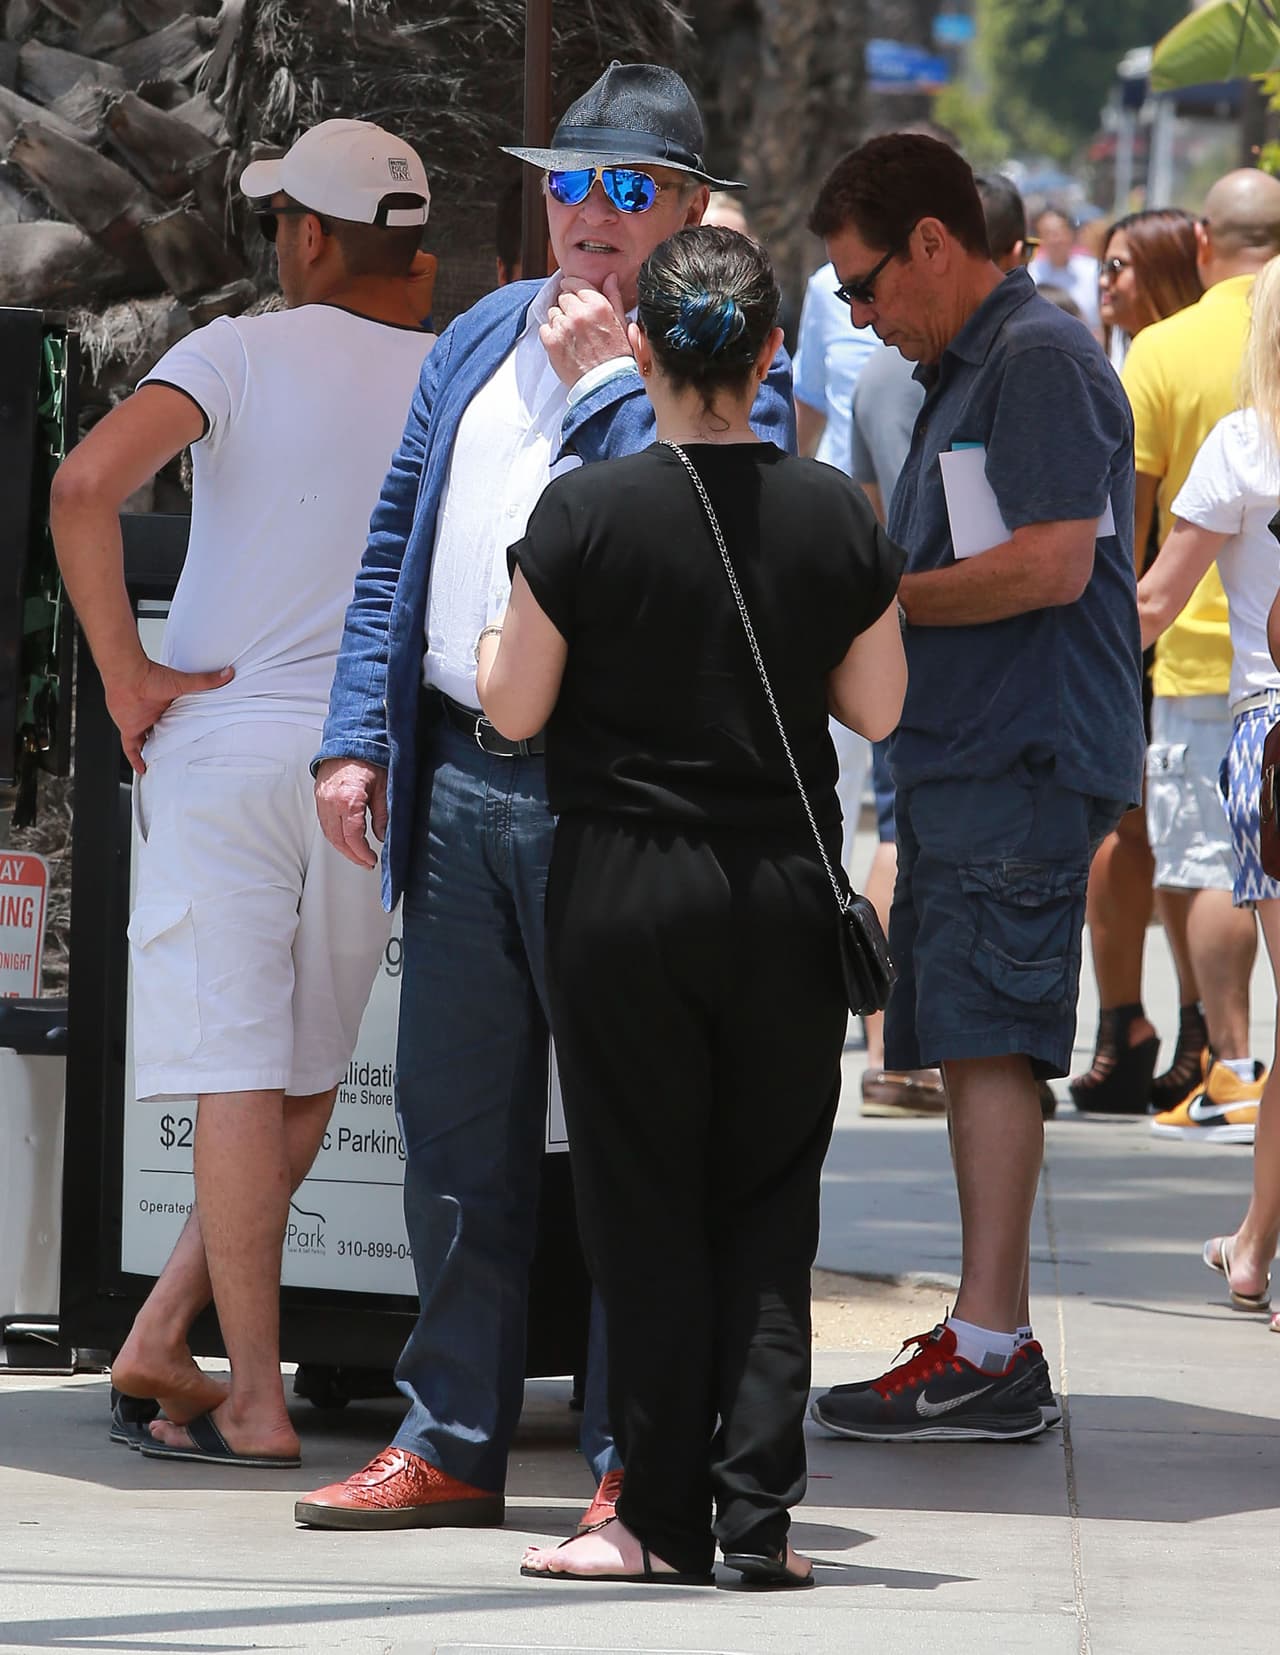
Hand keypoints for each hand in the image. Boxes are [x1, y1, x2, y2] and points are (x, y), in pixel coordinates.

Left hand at [105, 658, 232, 775]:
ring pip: (148, 742)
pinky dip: (135, 759)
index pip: (178, 721)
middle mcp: (155, 715)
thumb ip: (205, 681)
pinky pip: (131, 748)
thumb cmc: (150, 676)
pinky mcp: (130, 729)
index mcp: (168, 705)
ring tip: (164, 766)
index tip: (196, 740)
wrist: (127, 677)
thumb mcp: (183, 683)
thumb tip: (226, 673)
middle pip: (164, 734)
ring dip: (154, 752)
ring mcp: (142, 723)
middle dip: (170, 744)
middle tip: (181, 757)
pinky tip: (142, 769)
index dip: (185, 731)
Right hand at [314, 757, 387, 870]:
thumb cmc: (367, 759)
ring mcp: (322, 800)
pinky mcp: (319, 798)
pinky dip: (334, 836)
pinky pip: (324, 824)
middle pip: (337, 839)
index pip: (352, 836)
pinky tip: (345, 840)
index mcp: (347, 799)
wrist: (349, 740)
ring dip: (342, 848)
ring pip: (328, 833)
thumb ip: (383, 815)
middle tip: (366, 862)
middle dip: (352, 855)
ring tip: (357, 855)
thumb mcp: (384, 787)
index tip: (371, 860)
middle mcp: (330, 802)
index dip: (361, 853)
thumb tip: (383, 836)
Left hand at [540, 274, 630, 387]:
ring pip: (553, 312)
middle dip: (568, 306)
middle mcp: (579, 313)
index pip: (576, 283)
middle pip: (563, 297)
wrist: (607, 385)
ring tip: (572, 336)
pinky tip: (564, 344)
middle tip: (576, 322)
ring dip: (560, 321)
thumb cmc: (617, 358)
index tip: (572, 292)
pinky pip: (544, 328)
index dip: (573, 288)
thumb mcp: (621, 323)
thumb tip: (610, 277)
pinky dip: (551, 335)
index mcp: (598, 305)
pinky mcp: (552, 342)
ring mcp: (564, 327)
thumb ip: (613, 297)